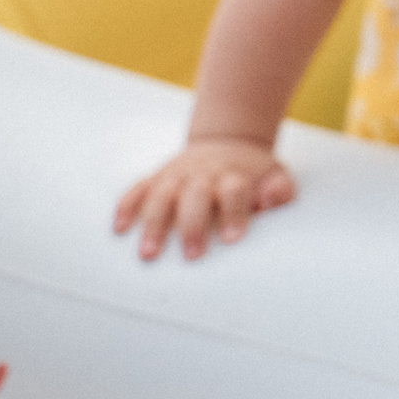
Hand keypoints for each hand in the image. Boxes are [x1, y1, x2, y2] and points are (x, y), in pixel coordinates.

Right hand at [114, 137, 292, 261]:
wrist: (228, 142)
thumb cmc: (252, 173)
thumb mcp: (274, 176)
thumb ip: (279, 190)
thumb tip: (272, 199)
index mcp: (233, 175)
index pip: (234, 191)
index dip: (234, 213)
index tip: (232, 239)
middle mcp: (202, 173)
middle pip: (194, 196)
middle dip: (192, 225)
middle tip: (192, 256)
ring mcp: (176, 175)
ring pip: (161, 196)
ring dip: (153, 224)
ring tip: (148, 254)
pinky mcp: (156, 177)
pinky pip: (137, 189)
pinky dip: (126, 207)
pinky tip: (119, 229)